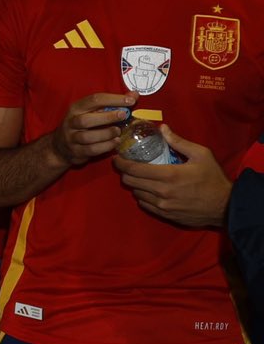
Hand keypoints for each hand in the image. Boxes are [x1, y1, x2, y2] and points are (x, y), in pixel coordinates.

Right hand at [49, 91, 134, 166]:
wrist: (60, 146)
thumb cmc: (82, 125)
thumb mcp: (92, 111)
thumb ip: (112, 104)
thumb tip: (133, 95)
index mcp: (76, 108)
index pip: (94, 100)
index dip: (113, 99)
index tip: (130, 100)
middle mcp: (71, 122)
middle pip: (86, 119)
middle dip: (107, 117)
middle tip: (124, 115)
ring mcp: (72, 138)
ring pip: (87, 137)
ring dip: (106, 133)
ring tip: (118, 131)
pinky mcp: (76, 151)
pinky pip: (91, 150)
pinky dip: (105, 146)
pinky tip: (115, 142)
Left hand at [115, 125, 232, 227]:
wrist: (225, 206)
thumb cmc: (213, 178)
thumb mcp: (201, 155)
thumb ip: (179, 142)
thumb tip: (162, 128)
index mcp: (168, 175)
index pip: (134, 169)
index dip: (121, 163)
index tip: (117, 158)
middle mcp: (161, 191)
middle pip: (130, 182)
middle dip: (126, 172)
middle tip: (127, 166)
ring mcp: (162, 205)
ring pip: (136, 193)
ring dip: (135, 185)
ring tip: (140, 177)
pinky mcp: (165, 215)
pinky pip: (145, 205)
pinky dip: (143, 196)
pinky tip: (149, 190)